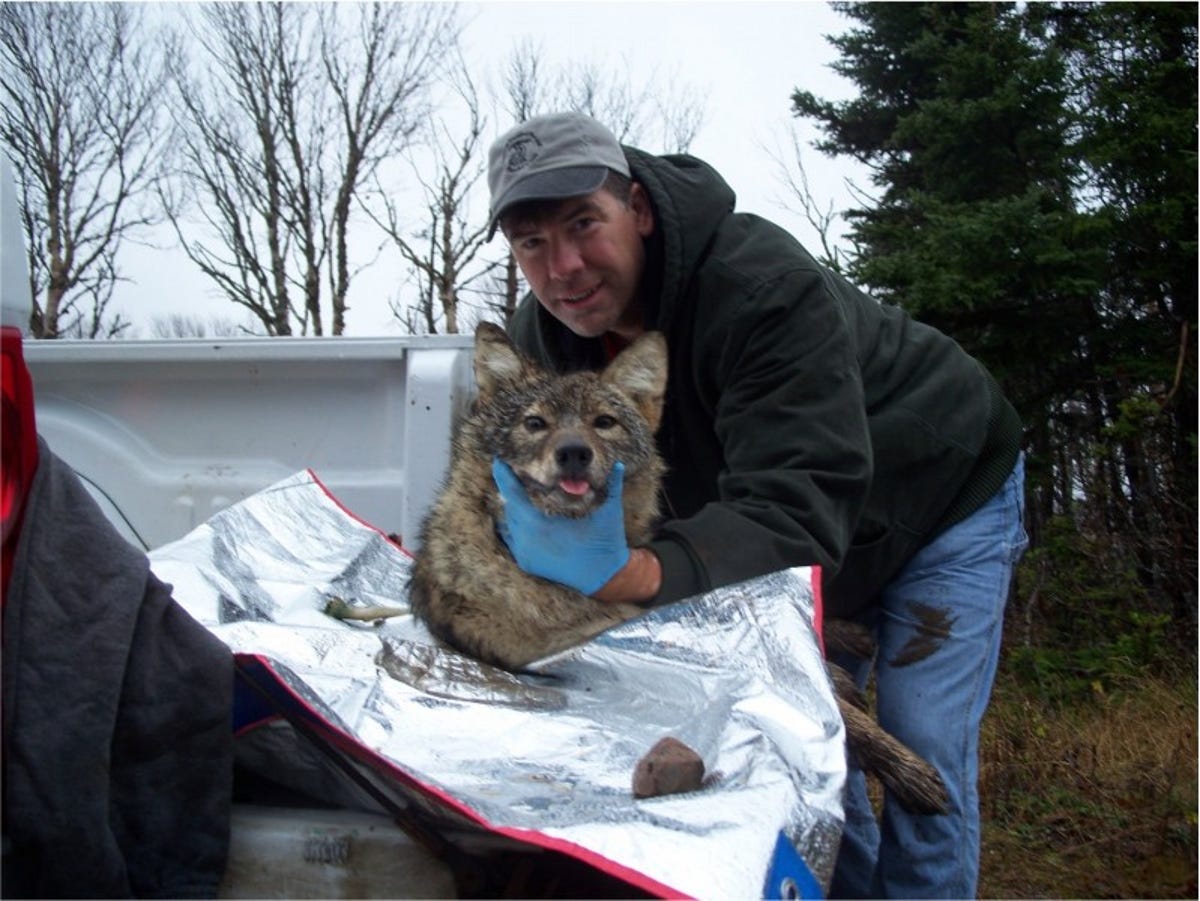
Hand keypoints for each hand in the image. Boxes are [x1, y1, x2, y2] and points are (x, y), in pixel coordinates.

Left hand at [491, 457, 630, 595]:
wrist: (605, 577)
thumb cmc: (606, 543)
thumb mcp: (610, 513)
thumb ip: (614, 486)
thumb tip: (620, 465)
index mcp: (541, 527)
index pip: (513, 496)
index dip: (504, 477)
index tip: (498, 461)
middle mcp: (527, 542)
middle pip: (509, 508)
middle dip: (509, 489)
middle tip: (510, 470)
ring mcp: (525, 555)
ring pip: (509, 524)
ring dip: (512, 507)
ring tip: (515, 489)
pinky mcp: (527, 564)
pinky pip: (512, 539)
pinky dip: (514, 525)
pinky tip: (518, 514)